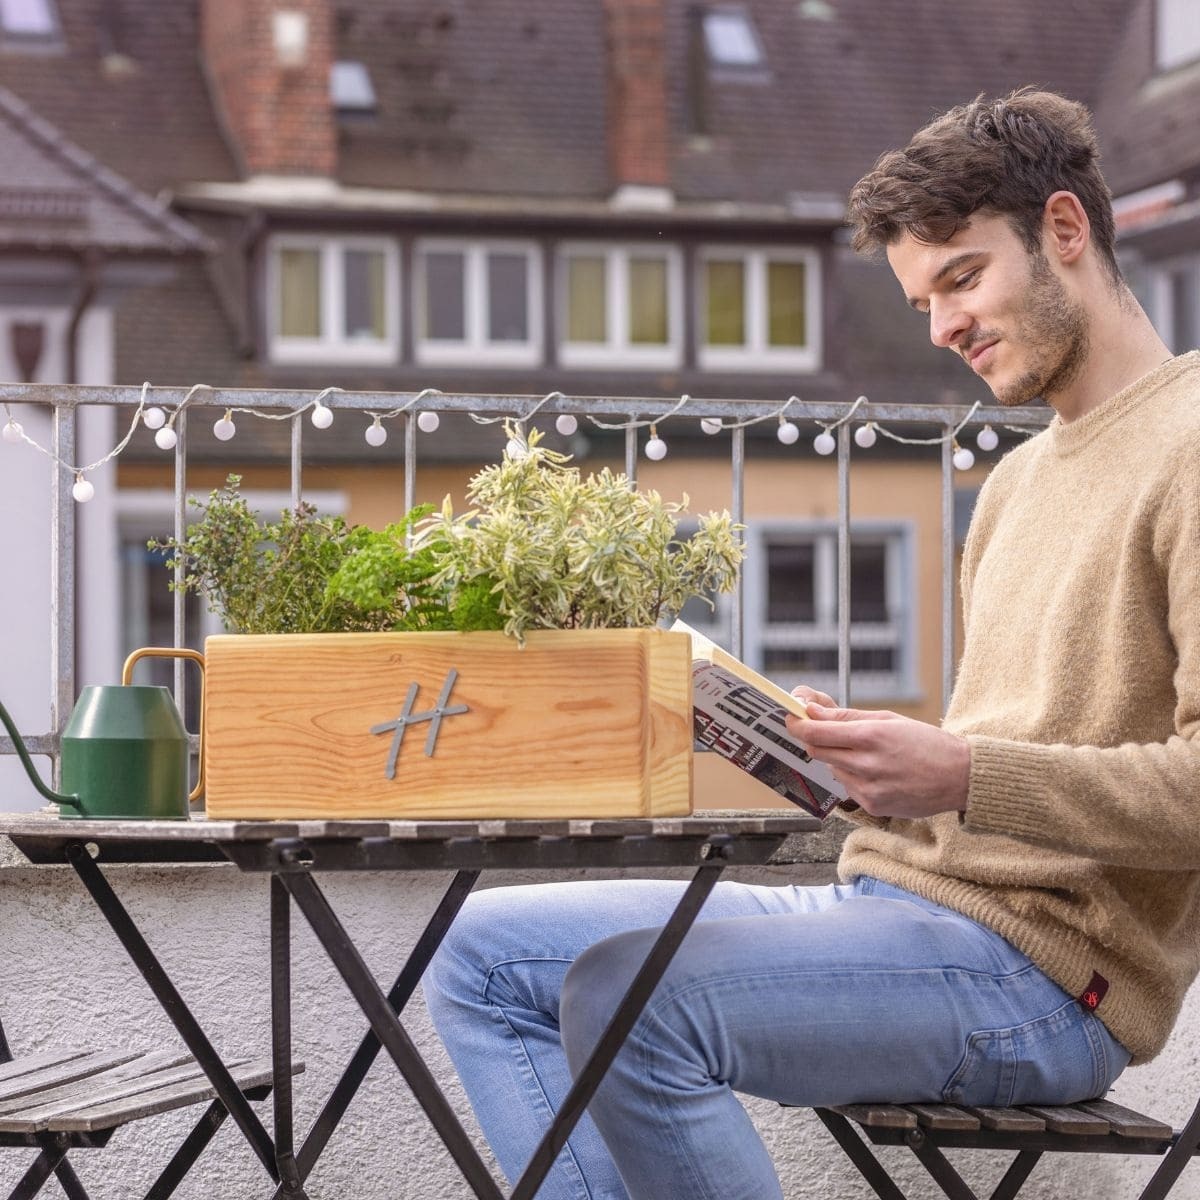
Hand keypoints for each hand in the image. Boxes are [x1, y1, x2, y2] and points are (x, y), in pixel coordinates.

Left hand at [784, 702, 969, 819]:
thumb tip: (813, 711)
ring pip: (833, 770)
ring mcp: (869, 790)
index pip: (817, 732)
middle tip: (824, 731)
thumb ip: (847, 717)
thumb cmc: (927, 744)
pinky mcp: (873, 807)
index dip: (798, 724)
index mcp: (871, 737)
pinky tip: (878, 773)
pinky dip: (854, 777)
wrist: (960, 778)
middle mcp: (867, 765)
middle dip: (816, 739)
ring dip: (839, 759)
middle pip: (818, 751)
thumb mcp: (889, 720)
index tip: (790, 718)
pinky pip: (849, 788)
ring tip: (868, 754)